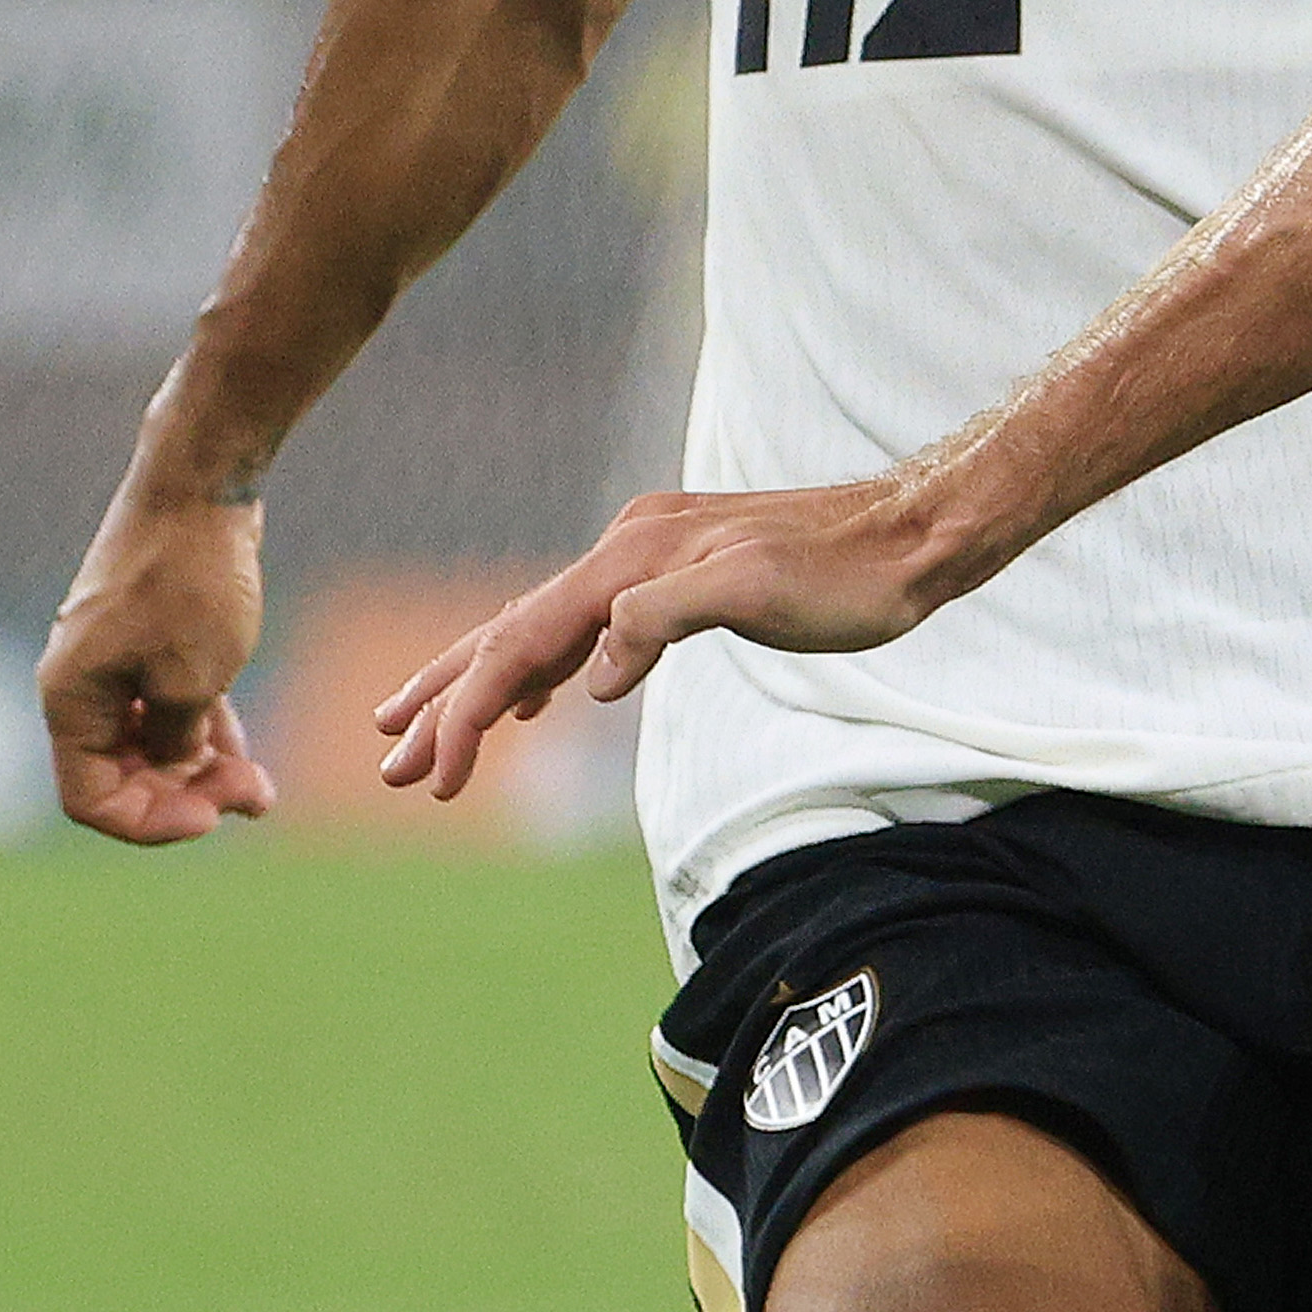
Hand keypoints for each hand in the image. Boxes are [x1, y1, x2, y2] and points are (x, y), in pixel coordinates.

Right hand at [42, 489, 275, 843]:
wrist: (198, 489)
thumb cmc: (191, 584)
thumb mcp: (194, 682)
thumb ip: (179, 742)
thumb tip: (177, 765)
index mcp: (69, 700)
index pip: (91, 800)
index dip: (150, 823)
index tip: (213, 817)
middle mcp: (78, 685)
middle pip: (121, 774)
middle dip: (186, 793)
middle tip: (256, 793)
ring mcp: (110, 662)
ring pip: (147, 743)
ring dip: (200, 770)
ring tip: (261, 786)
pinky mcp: (143, 642)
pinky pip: (163, 707)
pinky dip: (201, 732)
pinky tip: (245, 752)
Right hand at [371, 473, 960, 801]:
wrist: (920, 532)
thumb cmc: (853, 576)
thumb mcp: (762, 594)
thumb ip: (668, 620)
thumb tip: (592, 673)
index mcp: (633, 559)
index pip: (521, 641)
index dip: (467, 713)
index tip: (433, 779)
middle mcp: (628, 552)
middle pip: (510, 633)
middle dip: (446, 704)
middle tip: (391, 768)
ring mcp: (650, 563)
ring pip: (541, 630)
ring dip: (482, 688)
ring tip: (425, 736)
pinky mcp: (678, 579)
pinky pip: (585, 629)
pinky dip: (545, 670)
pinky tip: (535, 700)